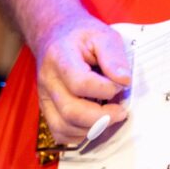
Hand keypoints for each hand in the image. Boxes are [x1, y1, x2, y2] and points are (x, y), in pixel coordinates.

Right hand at [34, 15, 130, 143]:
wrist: (55, 34)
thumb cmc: (81, 35)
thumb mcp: (103, 35)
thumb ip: (114, 56)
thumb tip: (124, 81)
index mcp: (60, 58)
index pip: (80, 83)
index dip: (106, 89)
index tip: (122, 84)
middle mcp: (48, 80)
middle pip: (71, 111)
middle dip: (103, 117)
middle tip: (121, 110)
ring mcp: (44, 97)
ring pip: (64, 127)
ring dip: (93, 128)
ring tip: (110, 115)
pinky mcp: (47, 108)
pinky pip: (59, 133)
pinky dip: (80, 135)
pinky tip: (95, 122)